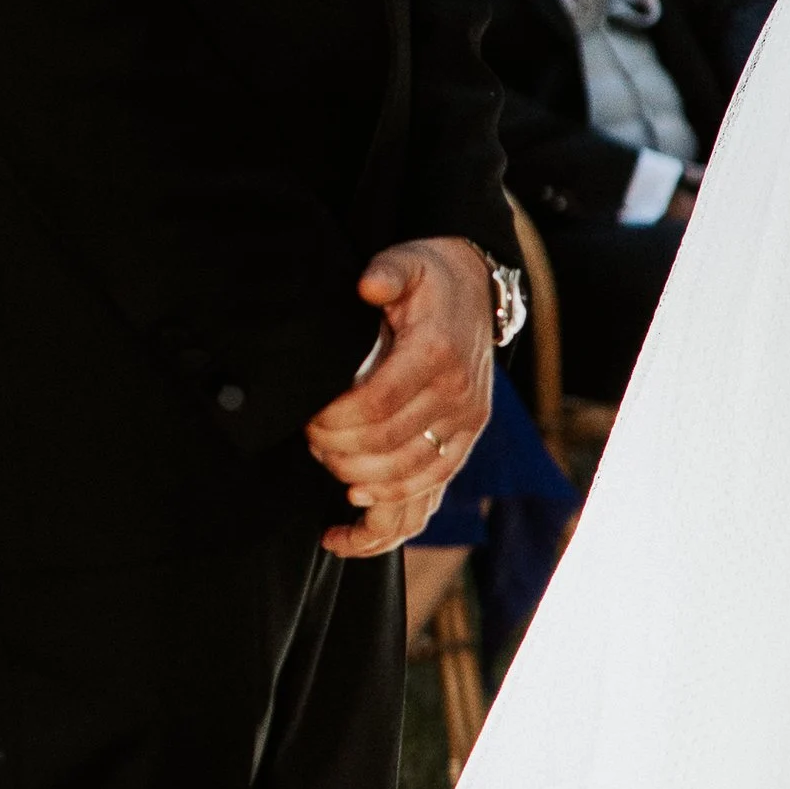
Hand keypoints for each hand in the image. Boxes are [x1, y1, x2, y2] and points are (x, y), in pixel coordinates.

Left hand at [305, 237, 495, 559]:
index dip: (334, 422)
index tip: (308, 419)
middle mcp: (458, 401)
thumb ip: (387, 271)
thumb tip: (368, 286)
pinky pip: (427, 499)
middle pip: (388, 450)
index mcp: (437, 357)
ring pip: (408, 482)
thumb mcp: (410, 261)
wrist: (481, 294)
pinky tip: (348, 527)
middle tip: (311, 440)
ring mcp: (464, 430)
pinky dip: (386, 521)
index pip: (377, 407)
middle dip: (339, 452)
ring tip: (330, 468)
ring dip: (361, 484)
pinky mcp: (462, 448)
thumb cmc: (433, 281)